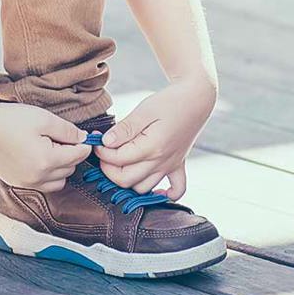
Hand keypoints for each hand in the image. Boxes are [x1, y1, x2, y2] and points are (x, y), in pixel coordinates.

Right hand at [0, 103, 90, 191]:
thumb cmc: (12, 120)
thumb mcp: (44, 119)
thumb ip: (68, 131)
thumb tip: (84, 139)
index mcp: (47, 160)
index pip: (78, 156)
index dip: (85, 144)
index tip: (86, 135)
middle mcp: (39, 177)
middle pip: (70, 169)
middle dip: (71, 154)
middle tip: (62, 137)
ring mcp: (27, 183)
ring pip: (59, 181)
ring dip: (61, 167)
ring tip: (51, 148)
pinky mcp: (18, 183)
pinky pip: (42, 184)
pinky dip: (47, 174)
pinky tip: (39, 157)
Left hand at [93, 80, 215, 199]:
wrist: (196, 99)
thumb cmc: (169, 102)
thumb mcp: (144, 110)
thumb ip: (124, 129)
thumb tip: (106, 142)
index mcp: (152, 147)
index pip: (118, 159)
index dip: (102, 151)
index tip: (97, 140)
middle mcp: (162, 162)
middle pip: (126, 180)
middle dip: (108, 169)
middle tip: (104, 153)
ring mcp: (171, 165)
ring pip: (143, 188)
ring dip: (128, 181)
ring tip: (119, 164)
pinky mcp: (179, 165)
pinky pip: (177, 190)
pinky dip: (165, 195)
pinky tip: (155, 190)